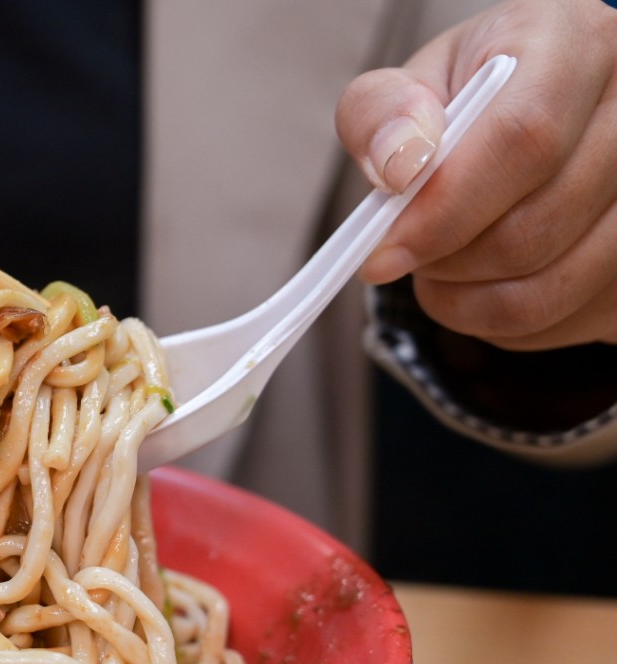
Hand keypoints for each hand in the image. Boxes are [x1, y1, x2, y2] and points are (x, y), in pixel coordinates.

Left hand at [335, 0, 616, 348]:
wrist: (538, 117)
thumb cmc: (473, 99)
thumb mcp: (416, 83)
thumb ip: (383, 111)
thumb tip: (397, 164)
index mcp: (577, 46)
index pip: (524, 139)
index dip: (443, 210)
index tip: (381, 252)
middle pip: (533, 228)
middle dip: (444, 261)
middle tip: (403, 252)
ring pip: (549, 290)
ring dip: (465, 301)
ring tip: (436, 268)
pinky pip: (559, 323)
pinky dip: (496, 322)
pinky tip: (480, 283)